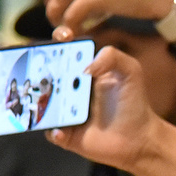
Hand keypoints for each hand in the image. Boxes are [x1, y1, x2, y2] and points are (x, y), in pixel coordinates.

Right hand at [46, 46, 170, 172]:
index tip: (64, 37)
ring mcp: (64, 110)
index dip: (60, 38)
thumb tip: (85, 68)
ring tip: (43, 98)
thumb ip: (112, 57)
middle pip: (43, 72)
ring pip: (41, 101)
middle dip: (37, 66)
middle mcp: (68, 86)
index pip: (64, 48)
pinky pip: (50, 130)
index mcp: (81, 68)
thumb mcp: (130, 71)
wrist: (138, 137)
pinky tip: (60, 130)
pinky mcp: (65, 133)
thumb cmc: (133, 102)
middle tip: (39, 67)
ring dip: (39, 99)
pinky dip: (53, 130)